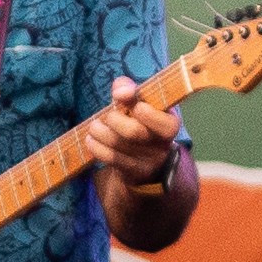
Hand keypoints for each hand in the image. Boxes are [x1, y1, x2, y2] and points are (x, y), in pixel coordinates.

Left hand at [89, 74, 181, 191]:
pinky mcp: (133, 173)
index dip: (144, 111)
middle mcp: (163, 145)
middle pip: (134, 132)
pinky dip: (97, 147)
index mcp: (170, 125)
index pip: (164, 123)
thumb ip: (130, 89)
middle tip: (107, 115)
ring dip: (101, 132)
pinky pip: (111, 159)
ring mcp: (149, 162)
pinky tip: (91, 139)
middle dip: (114, 120)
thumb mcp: (140, 101)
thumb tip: (121, 92)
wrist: (143, 155)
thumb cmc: (141, 120)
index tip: (123, 99)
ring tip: (94, 126)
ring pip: (119, 145)